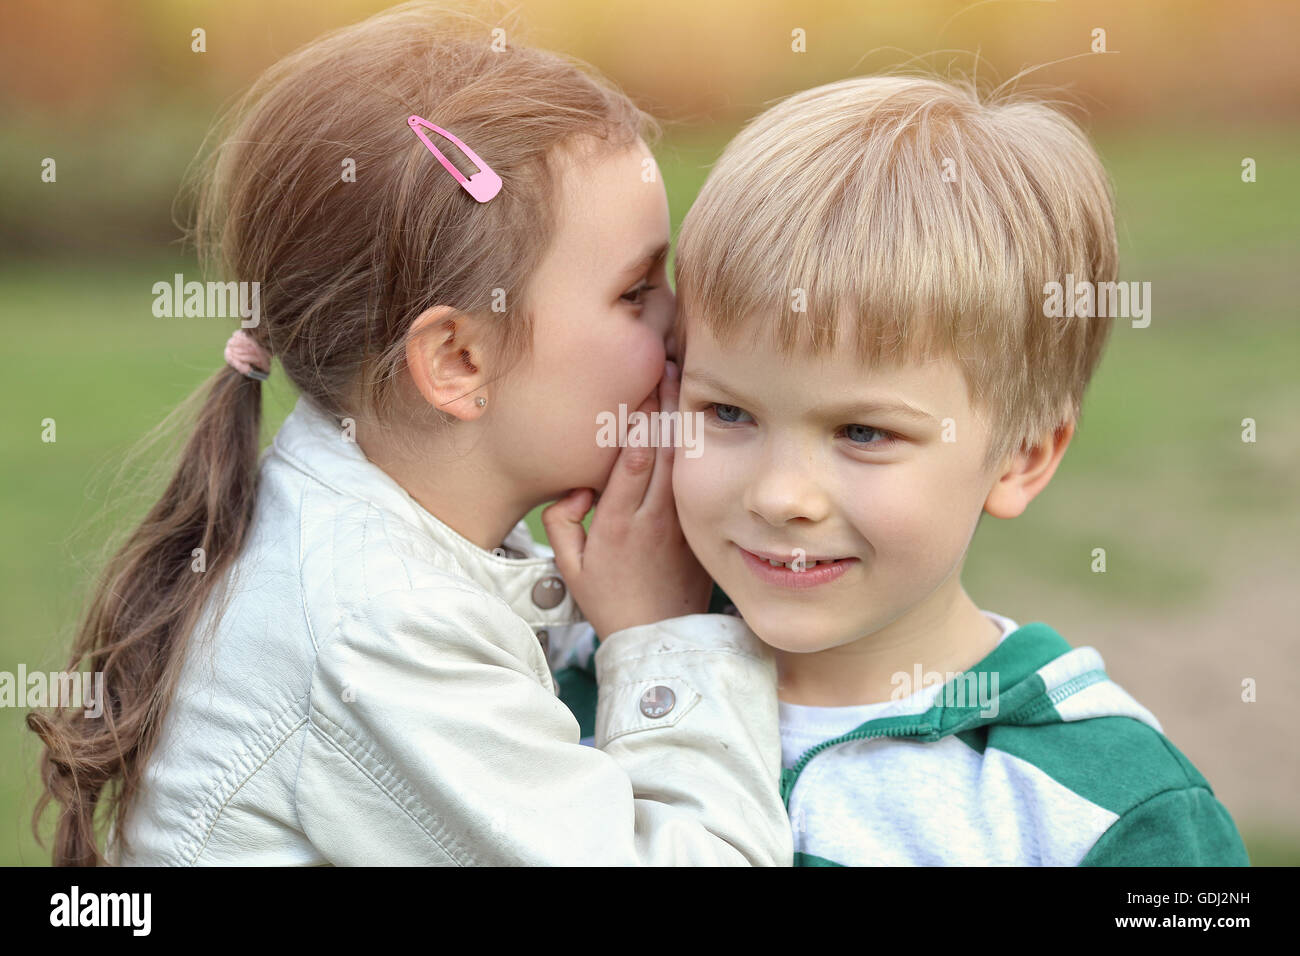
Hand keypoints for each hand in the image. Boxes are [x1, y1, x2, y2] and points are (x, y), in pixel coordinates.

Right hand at [542, 361, 712, 638]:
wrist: (659, 638)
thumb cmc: (610, 602)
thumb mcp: (570, 568)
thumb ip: (561, 522)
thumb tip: (576, 484)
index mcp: (617, 524)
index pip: (633, 458)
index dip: (639, 416)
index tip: (641, 382)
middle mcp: (653, 518)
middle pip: (663, 449)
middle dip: (664, 403)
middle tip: (665, 362)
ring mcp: (680, 523)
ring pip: (683, 460)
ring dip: (681, 418)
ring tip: (682, 379)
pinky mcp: (697, 528)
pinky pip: (695, 481)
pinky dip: (695, 450)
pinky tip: (695, 422)